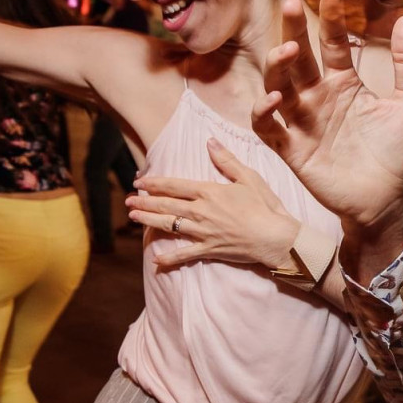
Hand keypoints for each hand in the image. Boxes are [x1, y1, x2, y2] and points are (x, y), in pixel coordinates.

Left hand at [126, 137, 299, 269]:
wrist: (275, 236)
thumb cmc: (265, 205)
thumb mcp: (248, 177)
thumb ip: (226, 160)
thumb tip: (210, 141)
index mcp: (209, 192)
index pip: (175, 185)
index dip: (154, 183)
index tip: (139, 181)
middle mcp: (201, 211)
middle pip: (166, 205)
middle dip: (144, 202)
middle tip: (127, 201)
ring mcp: (203, 232)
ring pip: (169, 226)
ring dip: (149, 222)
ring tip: (133, 218)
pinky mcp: (209, 249)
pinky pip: (185, 254)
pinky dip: (170, 259)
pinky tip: (156, 261)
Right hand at [252, 0, 402, 240]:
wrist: (391, 200)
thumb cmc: (402, 153)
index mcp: (346, 84)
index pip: (332, 43)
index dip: (330, 17)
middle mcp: (319, 99)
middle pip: (298, 58)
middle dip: (292, 31)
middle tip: (290, 4)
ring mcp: (304, 124)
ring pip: (278, 87)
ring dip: (277, 68)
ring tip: (287, 51)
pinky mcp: (293, 151)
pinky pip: (269, 129)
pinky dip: (263, 113)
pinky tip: (273, 98)